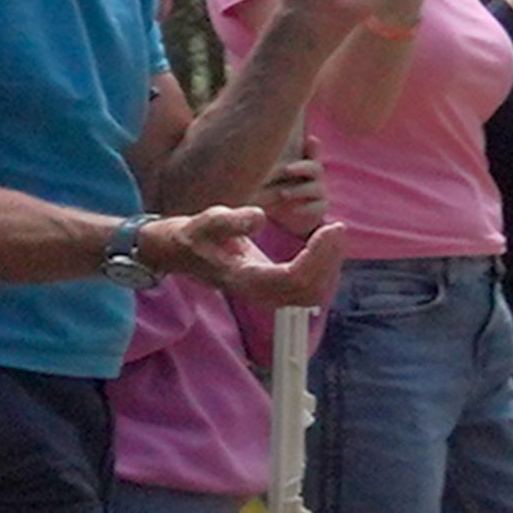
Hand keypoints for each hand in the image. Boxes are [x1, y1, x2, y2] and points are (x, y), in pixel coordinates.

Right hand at [156, 206, 346, 311]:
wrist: (176, 253)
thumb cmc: (190, 235)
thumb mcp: (204, 222)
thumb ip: (230, 221)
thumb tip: (259, 218)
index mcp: (244, 279)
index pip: (294, 277)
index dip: (319, 256)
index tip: (332, 228)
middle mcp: (258, 293)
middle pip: (309, 289)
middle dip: (329, 259)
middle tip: (336, 228)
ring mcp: (265, 295)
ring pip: (311, 292)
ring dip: (328, 265)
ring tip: (332, 233)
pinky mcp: (271, 289)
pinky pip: (306, 287)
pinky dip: (321, 268)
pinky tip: (323, 244)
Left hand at [257, 146, 326, 243]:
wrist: (278, 214)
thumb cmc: (267, 189)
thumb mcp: (262, 176)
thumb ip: (261, 164)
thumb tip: (243, 149)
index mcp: (300, 163)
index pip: (311, 150)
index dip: (312, 146)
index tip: (309, 139)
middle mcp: (312, 176)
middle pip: (314, 168)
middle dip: (302, 168)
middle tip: (287, 169)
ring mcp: (317, 191)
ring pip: (316, 188)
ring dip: (299, 190)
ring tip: (283, 193)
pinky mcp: (319, 207)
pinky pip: (319, 206)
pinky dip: (306, 208)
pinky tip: (292, 209)